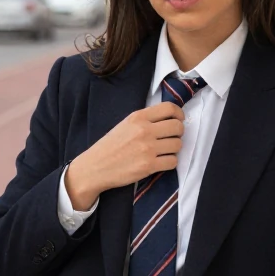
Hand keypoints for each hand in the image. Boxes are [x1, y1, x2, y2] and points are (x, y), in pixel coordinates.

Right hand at [64, 102, 184, 209]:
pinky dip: (169, 162)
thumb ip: (145, 120)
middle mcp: (144, 130)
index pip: (170, 108)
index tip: (178, 120)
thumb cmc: (110, 146)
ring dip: (173, 149)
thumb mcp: (125, 124)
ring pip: (178, 145)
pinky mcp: (149, 166)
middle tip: (170, 138)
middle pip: (178, 127)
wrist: (95, 167)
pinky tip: (159, 162)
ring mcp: (147, 149)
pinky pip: (173, 162)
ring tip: (163, 151)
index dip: (179, 114)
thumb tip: (170, 119)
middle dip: (178, 133)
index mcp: (138, 117)